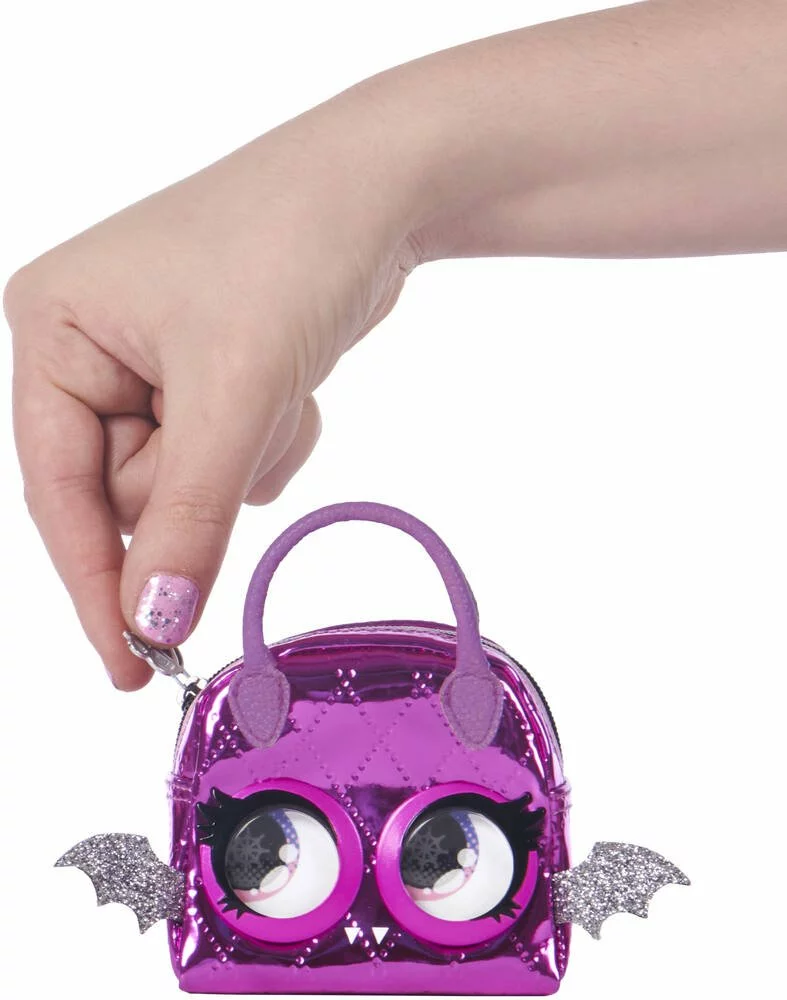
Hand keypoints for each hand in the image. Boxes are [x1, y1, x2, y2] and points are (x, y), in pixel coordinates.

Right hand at [4, 87, 423, 688]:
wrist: (380, 190)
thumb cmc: (287, 251)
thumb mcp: (230, 392)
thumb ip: (187, 517)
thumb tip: (154, 621)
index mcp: (52, 329)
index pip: (56, 491)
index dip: (95, 586)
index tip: (130, 667)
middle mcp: (87, 347)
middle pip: (125, 493)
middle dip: (198, 480)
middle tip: (245, 421)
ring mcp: (149, 362)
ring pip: (184, 483)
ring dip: (240, 455)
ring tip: (273, 379)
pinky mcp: (207, 374)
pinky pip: (224, 459)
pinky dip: (265, 439)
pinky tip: (290, 380)